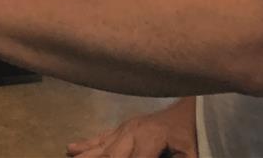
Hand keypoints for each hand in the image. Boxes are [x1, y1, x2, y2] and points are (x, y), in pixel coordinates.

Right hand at [66, 98, 196, 157]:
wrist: (190, 109)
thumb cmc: (190, 135)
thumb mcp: (189, 155)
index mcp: (150, 140)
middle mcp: (132, 133)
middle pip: (110, 156)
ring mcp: (124, 129)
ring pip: (101, 147)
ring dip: (85, 157)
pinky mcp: (122, 127)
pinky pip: (101, 137)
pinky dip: (86, 144)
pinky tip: (71, 149)